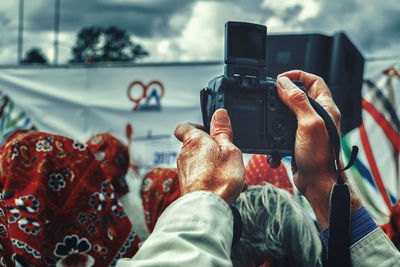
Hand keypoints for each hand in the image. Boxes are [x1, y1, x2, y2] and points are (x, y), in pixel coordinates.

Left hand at [174, 109, 245, 204]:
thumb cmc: (219, 179)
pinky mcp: (187, 185)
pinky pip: (200, 176)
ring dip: (215, 166)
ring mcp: (184, 171)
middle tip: (228, 156)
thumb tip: (219, 113)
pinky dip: (212, 178)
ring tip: (232, 176)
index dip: (195, 125)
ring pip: (201, 163)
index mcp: (194, 141)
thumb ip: (223, 131)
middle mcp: (184, 154)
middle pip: (196, 145)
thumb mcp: (229, 150)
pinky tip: (227, 187)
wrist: (207, 209)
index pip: (184, 126)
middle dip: (212, 149)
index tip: (209, 129)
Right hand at [276, 70, 360, 227]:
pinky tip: (273, 144)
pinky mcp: (297, 140)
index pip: (314, 81)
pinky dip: (274, 138)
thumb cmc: (320, 157)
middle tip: (271, 96)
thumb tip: (284, 83)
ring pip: (287, 113)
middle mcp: (317, 116)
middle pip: (299, 95)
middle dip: (282, 95)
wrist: (316, 183)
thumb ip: (297, 101)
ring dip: (276, 118)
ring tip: (269, 120)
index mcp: (325, 108)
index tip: (281, 78)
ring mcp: (307, 128)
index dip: (298, 75)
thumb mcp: (308, 123)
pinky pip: (282, 132)